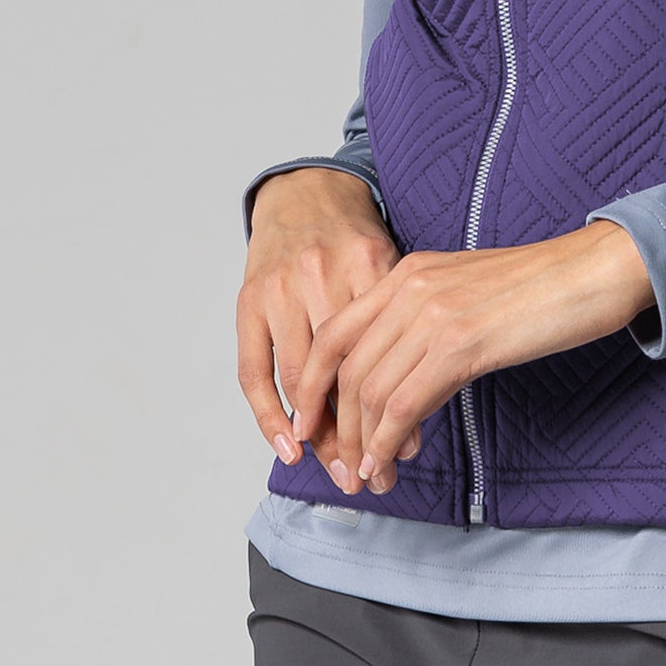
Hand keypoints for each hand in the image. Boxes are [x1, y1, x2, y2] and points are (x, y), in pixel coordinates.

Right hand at [236, 168, 418, 484]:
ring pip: (298, 377)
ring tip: (337, 469)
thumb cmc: (357, 239)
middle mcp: (321, 274)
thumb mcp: (393, 265)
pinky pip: (253, 370)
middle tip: (368, 474)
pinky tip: (289, 447)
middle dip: (353, 430)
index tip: (403, 448)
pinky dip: (268, 415)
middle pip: (337, 371)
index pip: (380, 349)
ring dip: (317, 434)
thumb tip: (417, 408)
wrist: (307, 191)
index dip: (391, 404)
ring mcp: (280, 288)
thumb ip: (405, 323)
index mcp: (367, 261)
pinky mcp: (248, 300)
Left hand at [288, 219, 656, 496]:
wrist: (593, 269)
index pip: (335, 333)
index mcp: (409, 271)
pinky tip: (393, 464)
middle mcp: (411, 286)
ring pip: (369, 392)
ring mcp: (433, 312)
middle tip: (347, 469)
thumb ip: (429, 325)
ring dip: (364, 446)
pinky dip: (388, 444)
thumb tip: (406, 381)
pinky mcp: (460, 343)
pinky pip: (402, 404)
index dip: (312, 386)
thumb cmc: (543, 288)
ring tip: (373, 477)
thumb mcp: (469, 294)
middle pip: (345, 369)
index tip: (313, 427)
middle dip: (339, 429)